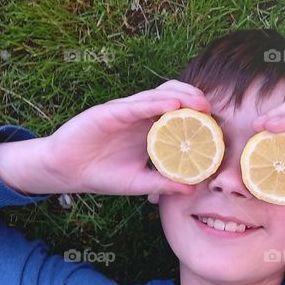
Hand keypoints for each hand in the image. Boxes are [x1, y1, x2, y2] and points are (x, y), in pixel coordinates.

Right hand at [40, 80, 210, 194]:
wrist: (66, 171)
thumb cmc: (102, 174)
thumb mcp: (138, 182)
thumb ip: (163, 183)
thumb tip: (192, 189)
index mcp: (149, 130)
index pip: (179, 115)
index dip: (198, 115)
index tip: (217, 124)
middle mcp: (140, 116)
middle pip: (173, 97)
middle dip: (194, 99)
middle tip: (212, 110)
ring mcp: (126, 112)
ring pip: (157, 95)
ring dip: (180, 96)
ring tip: (199, 102)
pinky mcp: (109, 112)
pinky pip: (135, 105)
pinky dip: (154, 102)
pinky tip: (171, 104)